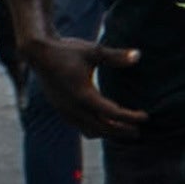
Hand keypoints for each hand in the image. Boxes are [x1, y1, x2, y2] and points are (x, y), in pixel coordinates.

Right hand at [20, 31, 148, 142]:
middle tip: (138, 132)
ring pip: (90, 131)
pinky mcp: (61, 110)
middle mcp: (74, 108)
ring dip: (108, 133)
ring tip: (124, 130)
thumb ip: (116, 56)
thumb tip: (138, 55)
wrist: (38, 54)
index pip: (113, 114)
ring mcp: (65, 111)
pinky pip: (80, 127)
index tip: (146, 117)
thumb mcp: (94, 51)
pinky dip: (95, 129)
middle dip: (121, 131)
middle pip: (103, 128)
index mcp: (83, 95)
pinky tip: (105, 123)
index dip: (130, 117)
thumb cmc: (67, 50)